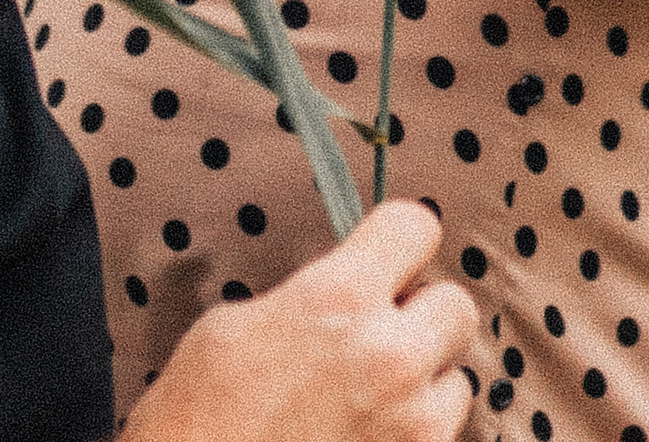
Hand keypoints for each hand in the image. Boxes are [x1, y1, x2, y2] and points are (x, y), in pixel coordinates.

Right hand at [126, 200, 475, 441]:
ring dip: (423, 391)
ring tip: (367, 408)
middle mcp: (389, 356)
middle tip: (380, 340)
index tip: (387, 258)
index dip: (398, 243)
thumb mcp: (231, 329)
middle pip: (456, 305)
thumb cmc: (191, 428)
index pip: (417, 227)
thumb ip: (304, 299)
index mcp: (339, 299)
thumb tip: (336, 296)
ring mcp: (410, 427)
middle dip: (422, 318)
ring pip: (457, 384)